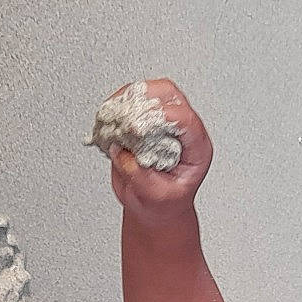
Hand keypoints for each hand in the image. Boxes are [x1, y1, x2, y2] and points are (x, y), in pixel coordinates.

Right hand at [103, 78, 212, 212]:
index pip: (186, 120)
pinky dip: (116, 107)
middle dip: (143, 99)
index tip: (137, 126)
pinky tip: (106, 122)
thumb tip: (122, 151)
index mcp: (196, 148)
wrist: (156, 209)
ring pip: (149, 92)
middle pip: (169, 95)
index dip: (161, 116)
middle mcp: (181, 131)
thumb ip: (140, 175)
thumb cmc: (164, 204)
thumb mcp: (155, 196)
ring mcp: (163, 123)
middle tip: (123, 117)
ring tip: (110, 117)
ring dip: (127, 100)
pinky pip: (132, 102)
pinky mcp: (144, 122)